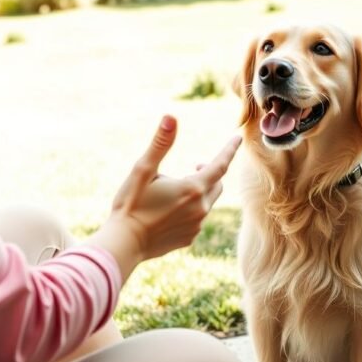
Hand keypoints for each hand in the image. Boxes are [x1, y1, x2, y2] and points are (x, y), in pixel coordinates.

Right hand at [85, 115, 240, 279]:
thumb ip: (160, 144)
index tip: (238, 138)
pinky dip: (190, 210)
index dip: (230, 149)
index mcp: (193, 188)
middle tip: (194, 166)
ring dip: (198, 192)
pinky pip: (196, 219)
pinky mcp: (189, 238)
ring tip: (173, 191)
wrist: (123, 244)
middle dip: (210, 172)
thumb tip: (171, 117)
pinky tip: (169, 212)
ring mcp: (196, 226)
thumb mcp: (143, 169)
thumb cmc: (131, 204)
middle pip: (217, 184)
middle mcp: (200, 208)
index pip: (221, 164)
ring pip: (207, 202)